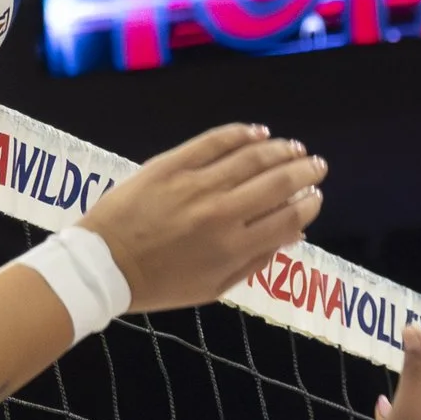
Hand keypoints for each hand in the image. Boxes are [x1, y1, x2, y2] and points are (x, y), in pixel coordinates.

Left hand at [81, 123, 325, 312]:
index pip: (288, 218)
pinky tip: (258, 132)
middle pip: (277, 183)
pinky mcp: (172, 165)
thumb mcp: (213, 287)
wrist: (104, 264)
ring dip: (280, 150)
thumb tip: (292, 234)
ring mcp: (197, 185)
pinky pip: (214, 142)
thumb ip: (255, 261)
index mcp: (234, 248)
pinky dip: (241, 134)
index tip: (314, 195)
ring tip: (294, 147)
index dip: (308, 204)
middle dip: (304, 171)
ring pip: (251, 158)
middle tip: (316, 165)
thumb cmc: (160, 283)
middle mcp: (222, 213)